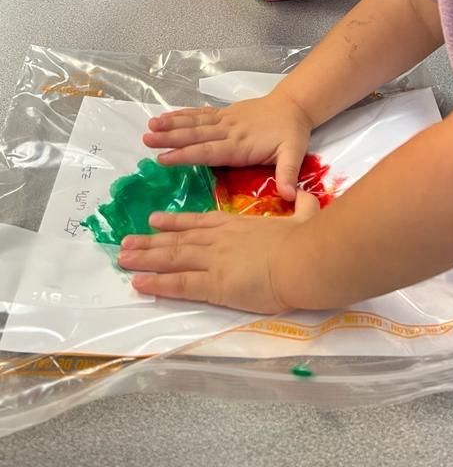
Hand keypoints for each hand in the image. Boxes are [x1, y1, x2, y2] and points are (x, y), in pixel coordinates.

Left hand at [118, 189, 318, 312]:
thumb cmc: (305, 239)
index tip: (155, 220)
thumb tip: (304, 193)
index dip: (176, 221)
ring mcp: (214, 260)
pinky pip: (179, 284)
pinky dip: (157, 283)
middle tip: (126, 242)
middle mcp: (220, 239)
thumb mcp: (304, 215)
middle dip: (150, 241)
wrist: (302, 258)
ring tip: (122, 258)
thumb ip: (302, 204)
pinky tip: (138, 283)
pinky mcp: (214, 284)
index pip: (200, 222)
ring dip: (145, 258)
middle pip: (178, 239)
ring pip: (172, 258)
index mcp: (238, 225)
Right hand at [144, 93, 312, 199]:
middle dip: (170, 138)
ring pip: (194, 122)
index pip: (209, 151)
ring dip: (171, 124)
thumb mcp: (294, 154)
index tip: (164, 159)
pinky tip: (164, 117)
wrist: (294, 105)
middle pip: (195, 134)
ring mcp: (225, 119)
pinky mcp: (224, 113)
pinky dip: (181, 115)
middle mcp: (229, 130)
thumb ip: (287, 174)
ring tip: (150, 126)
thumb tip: (288, 196)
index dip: (187, 155)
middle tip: (147, 140)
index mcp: (241, 145)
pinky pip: (199, 114)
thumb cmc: (291, 133)